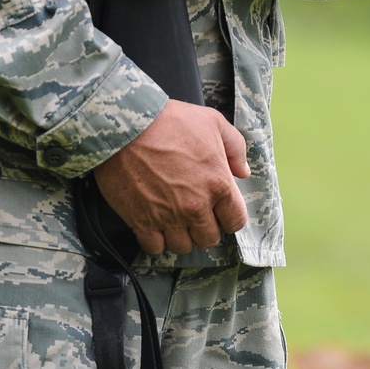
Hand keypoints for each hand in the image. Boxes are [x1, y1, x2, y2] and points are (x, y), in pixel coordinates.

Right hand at [93, 99, 249, 254]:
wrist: (126, 126)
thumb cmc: (169, 121)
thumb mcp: (212, 121)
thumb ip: (235, 147)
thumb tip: (243, 171)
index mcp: (218, 184)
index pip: (236, 220)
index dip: (229, 215)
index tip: (220, 209)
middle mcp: (196, 206)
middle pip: (210, 238)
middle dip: (205, 226)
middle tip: (195, 211)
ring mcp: (169, 217)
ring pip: (183, 247)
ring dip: (181, 235)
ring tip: (175, 217)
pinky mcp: (142, 222)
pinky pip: (155, 248)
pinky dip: (156, 240)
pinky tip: (155, 223)